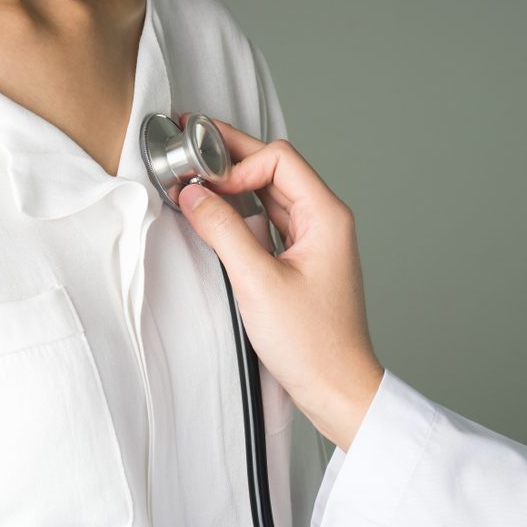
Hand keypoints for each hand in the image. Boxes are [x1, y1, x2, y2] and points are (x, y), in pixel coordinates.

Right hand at [176, 113, 384, 451]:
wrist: (336, 388)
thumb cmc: (312, 344)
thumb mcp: (258, 283)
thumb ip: (223, 232)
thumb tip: (193, 194)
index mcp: (326, 216)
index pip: (278, 159)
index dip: (237, 163)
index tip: (205, 184)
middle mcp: (324, 221)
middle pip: (274, 169)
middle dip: (230, 156)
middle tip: (190, 139)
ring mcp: (313, 241)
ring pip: (269, 194)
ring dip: (233, 184)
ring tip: (195, 174)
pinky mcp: (301, 261)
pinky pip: (268, 222)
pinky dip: (240, 213)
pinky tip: (215, 213)